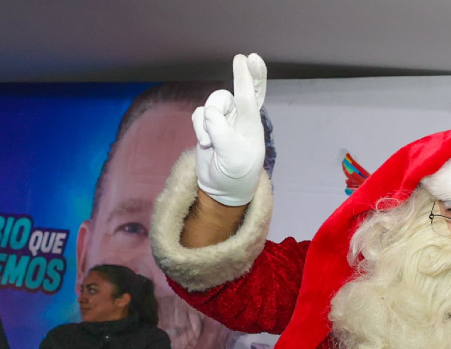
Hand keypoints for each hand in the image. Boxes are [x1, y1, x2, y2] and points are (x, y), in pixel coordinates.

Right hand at [193, 53, 267, 206]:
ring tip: (212, 144)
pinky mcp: (208, 125)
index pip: (251, 96)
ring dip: (207, 124)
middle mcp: (238, 118)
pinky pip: (199, 115)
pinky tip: (206, 144)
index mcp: (251, 124)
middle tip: (242, 60)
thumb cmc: (236, 173)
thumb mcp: (231, 155)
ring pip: (211, 105)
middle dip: (237, 80)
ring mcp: (223, 120)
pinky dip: (199, 129)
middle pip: (231, 93)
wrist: (222, 188)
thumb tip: (209, 112)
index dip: (251, 76)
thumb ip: (220, 131)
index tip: (250, 59)